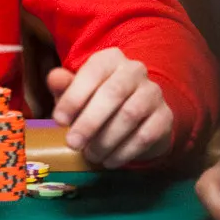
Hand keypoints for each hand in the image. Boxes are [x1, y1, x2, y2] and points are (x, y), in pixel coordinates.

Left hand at [48, 47, 172, 168]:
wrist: (136, 115)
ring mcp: (153, 93)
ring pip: (130, 115)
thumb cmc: (96, 100)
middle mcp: (135, 70)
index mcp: (110, 59)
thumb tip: (54, 78)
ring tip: (90, 155)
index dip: (74, 96)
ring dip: (106, 139)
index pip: (93, 72)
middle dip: (89, 121)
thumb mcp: (76, 92)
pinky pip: (146, 135)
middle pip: (113, 93)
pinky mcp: (164, 117)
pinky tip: (109, 160)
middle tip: (73, 143)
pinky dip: (124, 151)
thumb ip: (64, 85)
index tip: (58, 120)